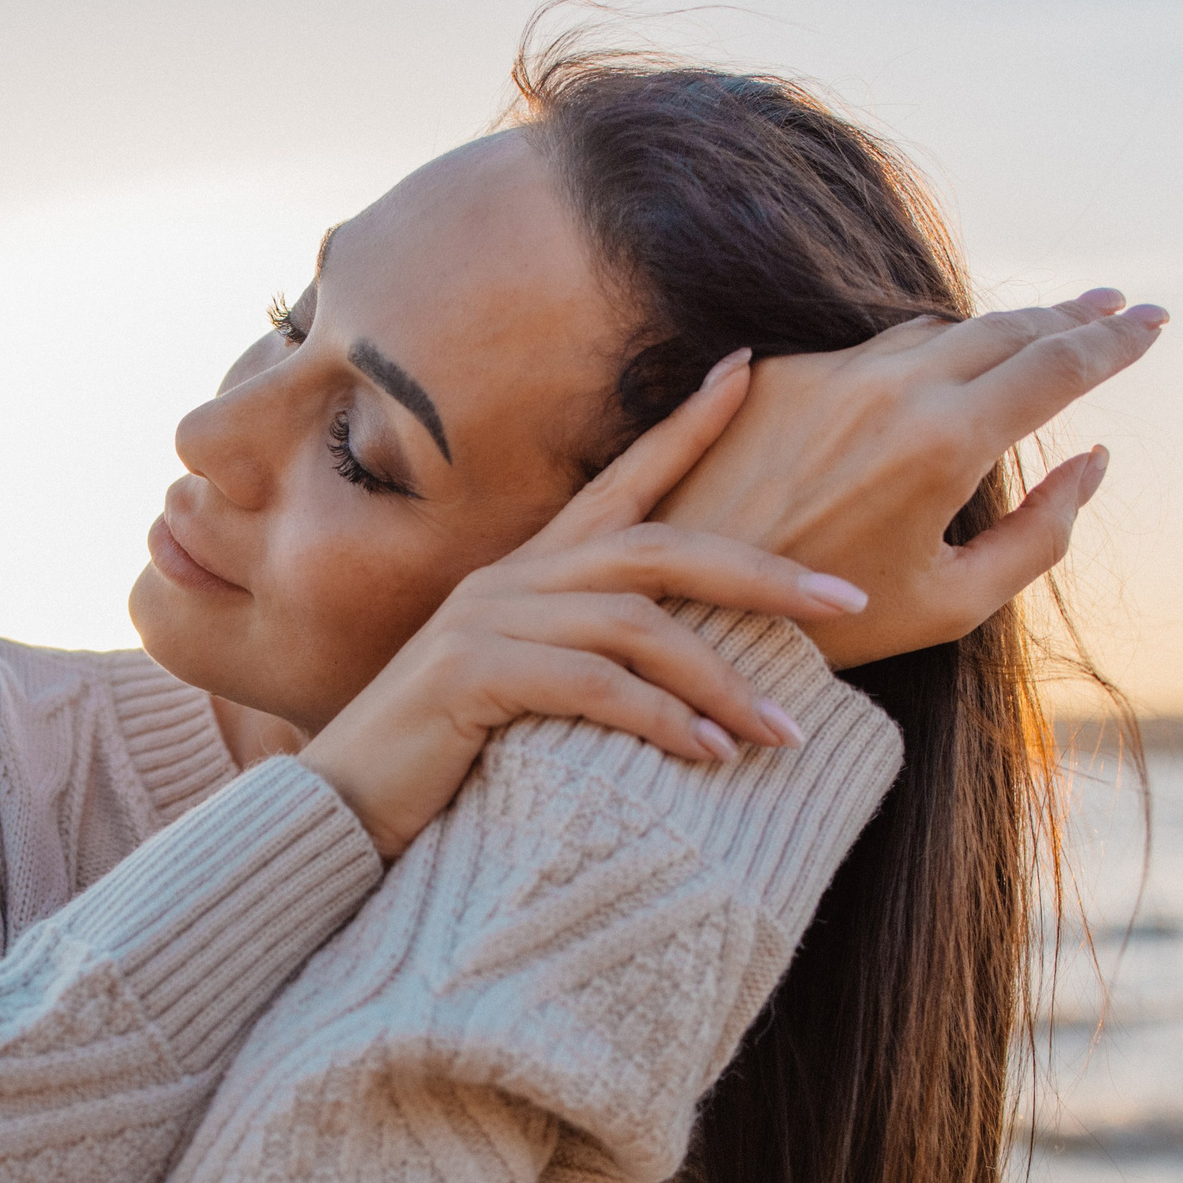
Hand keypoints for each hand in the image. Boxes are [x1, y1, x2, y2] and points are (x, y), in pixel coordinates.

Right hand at [300, 352, 867, 857]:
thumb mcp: (525, 698)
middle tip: (846, 601)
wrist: (336, 811)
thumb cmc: (439, 764)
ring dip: (722, 678)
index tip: (749, 370)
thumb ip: (589, 666)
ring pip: (636, 624)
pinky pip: (593, 685)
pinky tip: (707, 755)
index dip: (685, 425)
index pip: (619, 480)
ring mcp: (486, 621)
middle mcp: (508, 581)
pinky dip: (662, 719)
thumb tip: (688, 678)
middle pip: (656, 547)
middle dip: (761, 572)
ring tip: (785, 733)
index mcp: (525, 573)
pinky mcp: (471, 676)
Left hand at [655, 289, 1166, 666]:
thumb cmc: (832, 626)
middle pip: (1007, 329)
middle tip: (1113, 310)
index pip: (1061, 365)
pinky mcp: (777, 374)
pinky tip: (941, 362)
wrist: (695, 609)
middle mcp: (891, 388)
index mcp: (948, 441)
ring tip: (1038, 334)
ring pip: (937, 329)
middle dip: (1070, 319)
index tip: (1157, 322)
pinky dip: (918, 353)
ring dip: (996, 329)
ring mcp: (830, 373)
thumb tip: (1093, 459)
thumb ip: (1043, 534)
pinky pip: (868, 349)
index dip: (1119, 341)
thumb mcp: (955, 603)